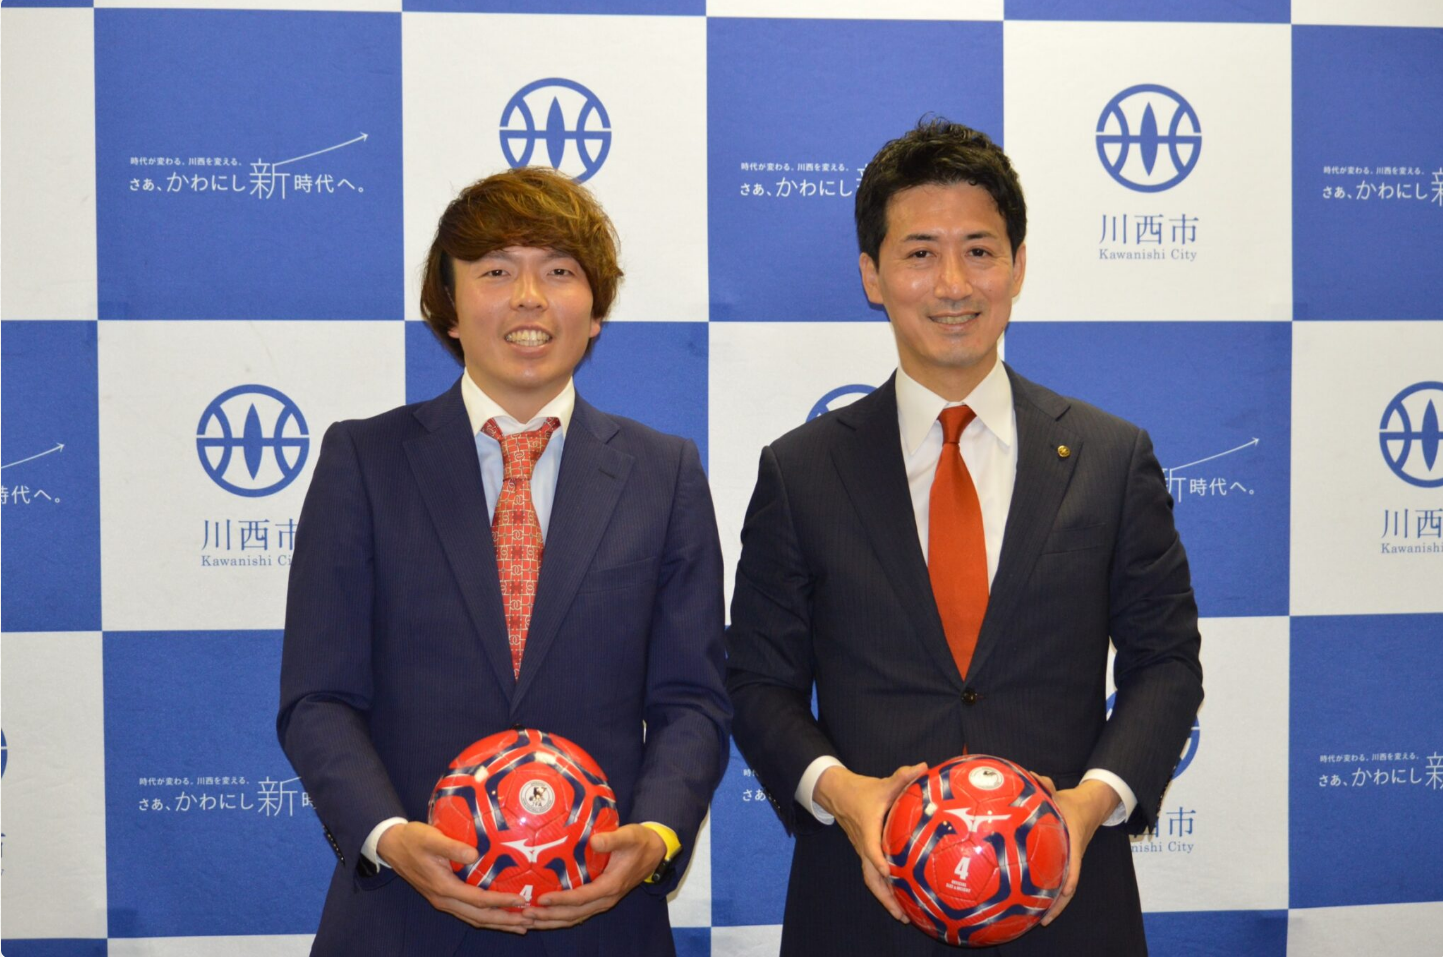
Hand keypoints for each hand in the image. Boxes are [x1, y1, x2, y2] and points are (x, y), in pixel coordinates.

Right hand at [377, 821, 532, 933]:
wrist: (392, 846)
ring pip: (475, 919)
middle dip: (505, 921)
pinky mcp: (445, 897)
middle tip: (530, 922)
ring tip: (521, 925)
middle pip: (479, 917)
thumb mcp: (431, 839)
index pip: (478, 900)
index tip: (521, 900)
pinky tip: (500, 914)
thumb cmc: (413, 839)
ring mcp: (444, 901)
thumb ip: (452, 847)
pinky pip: (470, 913)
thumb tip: (474, 854)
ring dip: (498, 923)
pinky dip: (487, 917)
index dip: (501, 902)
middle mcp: (445, 900)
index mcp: (444, 888)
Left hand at [522, 824, 666, 929]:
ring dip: (551, 921)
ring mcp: (603, 902)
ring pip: (574, 918)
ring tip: (528, 920)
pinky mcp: (600, 900)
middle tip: (525, 914)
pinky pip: (577, 914)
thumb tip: (593, 841)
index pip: (581, 898)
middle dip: (549, 916)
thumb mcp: (629, 836)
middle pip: (573, 914)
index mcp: (611, 886)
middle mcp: (606, 899)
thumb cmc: (639, 842)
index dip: (561, 900)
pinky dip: (560, 917)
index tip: (541, 899)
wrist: (654, 852)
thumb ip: (612, 839)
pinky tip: (544, 915)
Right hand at [813, 763, 928, 922]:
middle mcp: (864, 845)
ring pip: (871, 879)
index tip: (890, 873)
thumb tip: (924, 766)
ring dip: (885, 898)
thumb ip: (902, 776)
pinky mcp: (865, 854)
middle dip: (884, 896)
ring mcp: (863, 852)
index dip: (879, 861)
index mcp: (868, 829)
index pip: (871, 849)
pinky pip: (873, 875)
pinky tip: (900, 899)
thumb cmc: (862, 791)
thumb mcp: (883, 783)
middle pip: (870, 876)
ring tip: (902, 916)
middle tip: (900, 914)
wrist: (838, 794)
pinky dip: (885, 889)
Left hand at [1032, 776, 1119, 927]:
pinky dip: (1048, 894)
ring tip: (1039, 921)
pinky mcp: (1061, 862)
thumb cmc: (1068, 803)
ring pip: (1063, 887)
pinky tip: (1031, 905)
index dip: (1070, 876)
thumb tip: (1030, 777)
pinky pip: (1055, 881)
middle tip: (1045, 920)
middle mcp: (1071, 855)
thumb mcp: (1057, 793)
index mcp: (1072, 839)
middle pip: (1068, 883)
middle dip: (1058, 903)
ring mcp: (1068, 861)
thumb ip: (1045, 785)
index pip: (1073, 860)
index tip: (1065, 891)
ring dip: (1054, 904)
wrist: (1087, 808)